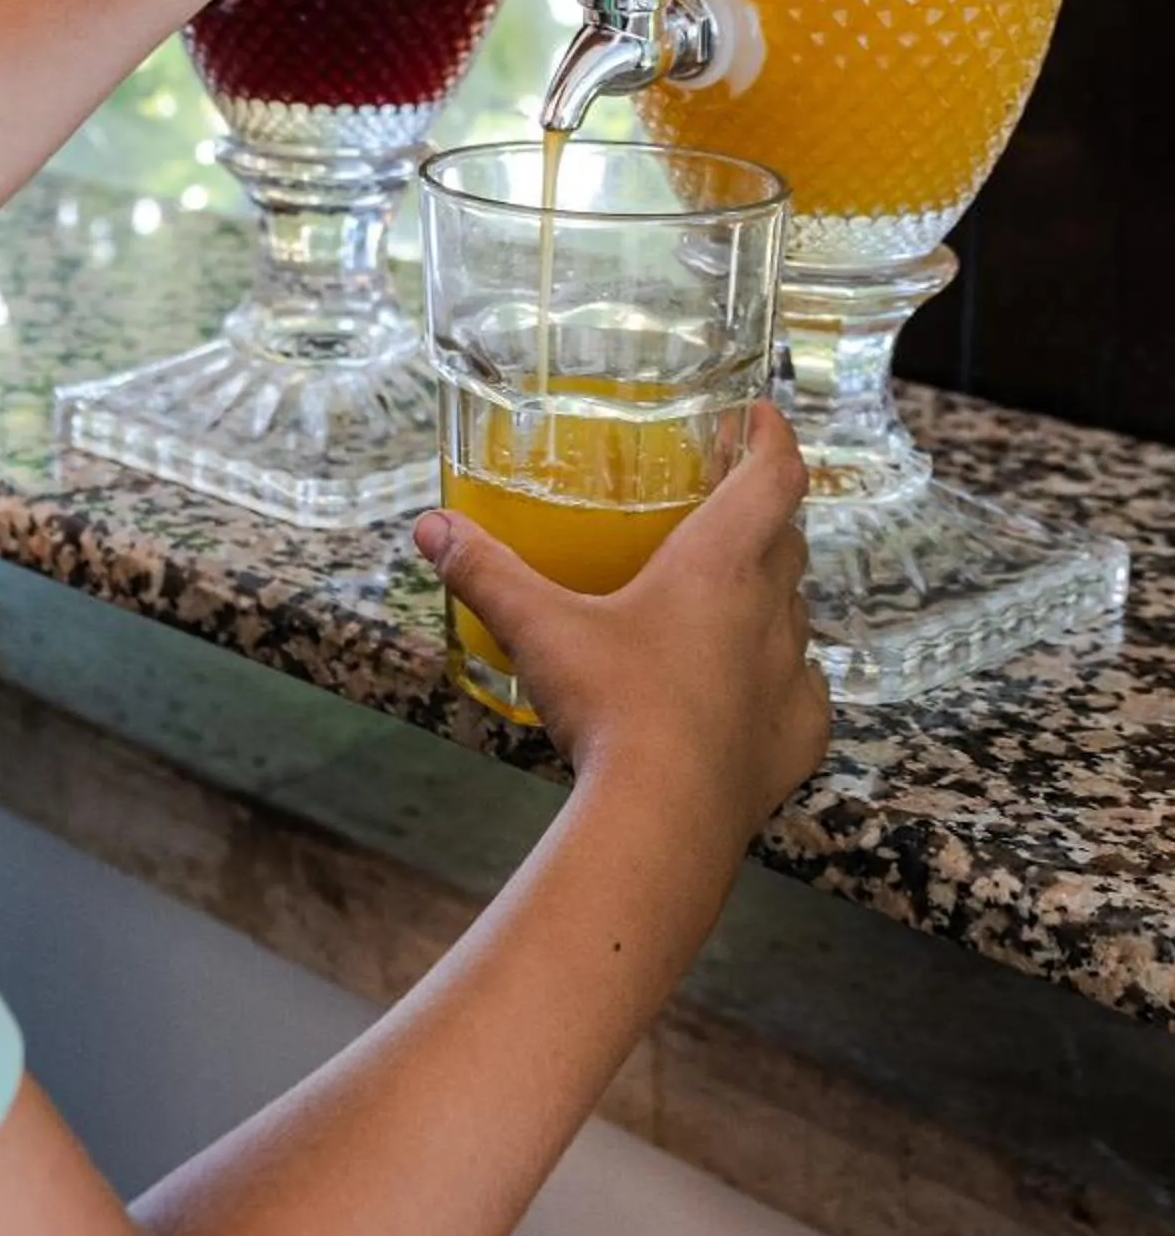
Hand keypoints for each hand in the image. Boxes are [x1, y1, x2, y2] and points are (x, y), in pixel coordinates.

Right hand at [415, 405, 825, 856]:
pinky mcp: (797, 738)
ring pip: (795, 613)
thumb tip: (433, 527)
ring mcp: (791, 677)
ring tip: (726, 596)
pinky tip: (745, 688)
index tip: (756, 416)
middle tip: (724, 503)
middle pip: (788, 539)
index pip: (774, 475)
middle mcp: (770, 610)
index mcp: (720, 564)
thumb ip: (486, 571)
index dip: (771, 436)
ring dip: (769, 595)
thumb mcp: (539, 630)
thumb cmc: (613, 707)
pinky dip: (779, 678)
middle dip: (763, 514)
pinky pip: (801, 691)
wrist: (663, 819)